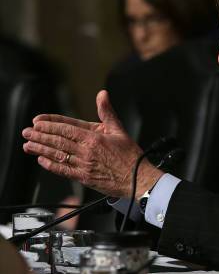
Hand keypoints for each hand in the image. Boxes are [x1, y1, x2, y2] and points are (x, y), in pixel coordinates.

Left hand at [22, 90, 162, 198]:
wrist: (137, 178)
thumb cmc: (130, 156)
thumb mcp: (119, 129)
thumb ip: (107, 111)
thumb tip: (102, 95)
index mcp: (94, 137)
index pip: (67, 127)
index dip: (50, 124)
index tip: (38, 121)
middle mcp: (87, 150)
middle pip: (58, 140)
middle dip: (40, 135)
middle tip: (27, 132)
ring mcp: (84, 164)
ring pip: (57, 154)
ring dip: (41, 149)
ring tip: (29, 145)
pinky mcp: (84, 177)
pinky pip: (63, 170)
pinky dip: (51, 165)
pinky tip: (42, 160)